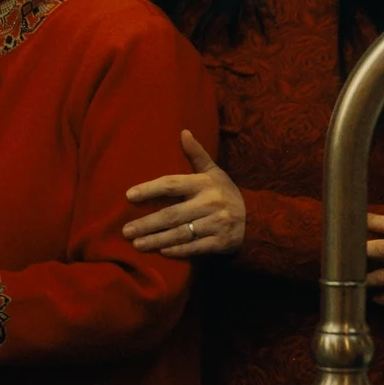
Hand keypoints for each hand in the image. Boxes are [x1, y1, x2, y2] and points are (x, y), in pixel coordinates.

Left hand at [122, 130, 245, 256]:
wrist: (257, 218)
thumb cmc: (226, 193)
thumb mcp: (214, 172)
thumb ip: (197, 154)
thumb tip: (183, 132)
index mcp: (204, 184)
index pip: (171, 184)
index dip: (149, 189)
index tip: (128, 196)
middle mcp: (210, 203)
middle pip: (172, 214)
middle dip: (147, 224)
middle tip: (126, 231)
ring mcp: (217, 224)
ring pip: (181, 233)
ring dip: (157, 240)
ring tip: (136, 244)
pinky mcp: (221, 242)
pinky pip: (196, 247)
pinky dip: (178, 250)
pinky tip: (162, 252)